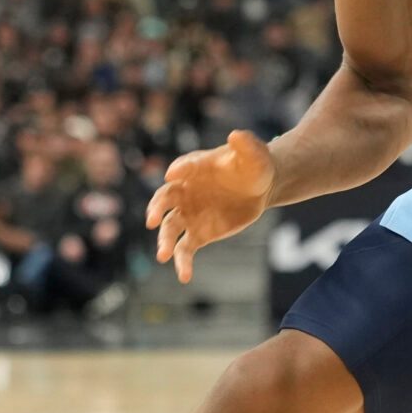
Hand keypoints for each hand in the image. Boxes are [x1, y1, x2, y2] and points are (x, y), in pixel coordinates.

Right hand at [145, 130, 276, 282]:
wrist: (259, 188)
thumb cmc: (253, 166)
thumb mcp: (254, 154)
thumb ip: (246, 145)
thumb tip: (236, 135)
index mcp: (194, 168)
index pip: (183, 168)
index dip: (179, 170)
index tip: (173, 175)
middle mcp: (185, 191)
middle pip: (164, 200)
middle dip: (157, 209)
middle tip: (152, 221)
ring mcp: (189, 214)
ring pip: (170, 228)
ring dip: (164, 241)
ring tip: (163, 256)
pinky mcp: (198, 234)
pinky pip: (185, 249)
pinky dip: (183, 263)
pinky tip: (185, 277)